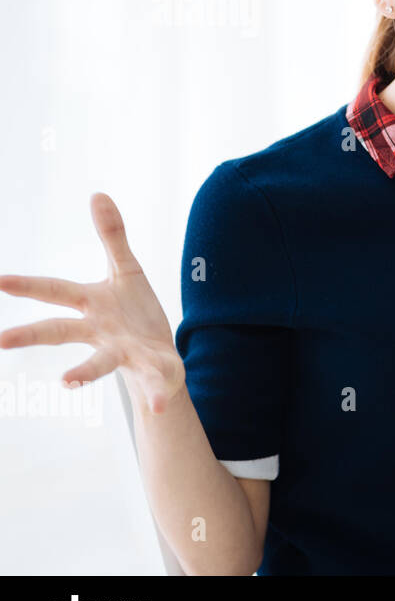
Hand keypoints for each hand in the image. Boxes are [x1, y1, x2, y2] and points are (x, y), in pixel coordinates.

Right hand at [0, 193, 185, 414]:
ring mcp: (125, 352)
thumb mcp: (126, 270)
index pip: (57, 291)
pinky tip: (160, 407)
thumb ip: (112, 236)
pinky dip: (158, 394)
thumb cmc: (134, 313)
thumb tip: (97, 193)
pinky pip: (157, 382)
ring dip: (85, 372)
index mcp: (93, 304)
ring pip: (102, 362)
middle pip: (62, 332)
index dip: (28, 285)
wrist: (159, 355)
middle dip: (31, 335)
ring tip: (66, 382)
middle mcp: (101, 332)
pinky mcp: (153, 369)